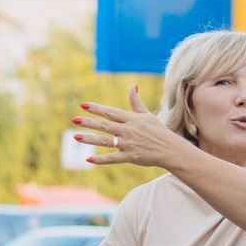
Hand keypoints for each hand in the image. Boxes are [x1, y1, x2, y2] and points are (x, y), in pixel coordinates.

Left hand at [73, 87, 189, 169]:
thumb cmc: (158, 131)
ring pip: (105, 141)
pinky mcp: (130, 157)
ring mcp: (129, 144)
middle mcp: (128, 130)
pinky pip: (112, 158)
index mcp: (131, 119)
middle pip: (105, 125)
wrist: (170, 150)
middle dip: (89, 122)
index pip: (110, 112)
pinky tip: (88, 158)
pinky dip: (100, 159)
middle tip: (74, 119)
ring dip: (90, 139)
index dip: (96, 108)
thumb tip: (132, 86)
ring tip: (76, 137)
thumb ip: (136, 102)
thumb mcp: (147, 115)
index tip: (83, 105)